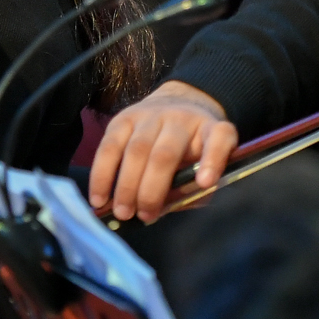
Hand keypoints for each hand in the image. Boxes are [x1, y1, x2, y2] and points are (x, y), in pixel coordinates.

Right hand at [87, 80, 235, 222]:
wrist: (178, 103)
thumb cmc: (193, 149)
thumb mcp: (204, 166)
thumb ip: (193, 189)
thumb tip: (164, 210)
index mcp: (211, 129)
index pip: (219, 138)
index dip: (213, 160)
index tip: (205, 183)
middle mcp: (182, 118)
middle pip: (165, 153)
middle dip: (152, 189)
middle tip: (144, 215)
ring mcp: (151, 114)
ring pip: (135, 149)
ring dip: (126, 185)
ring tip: (122, 212)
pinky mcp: (124, 117)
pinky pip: (109, 146)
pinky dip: (102, 174)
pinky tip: (99, 197)